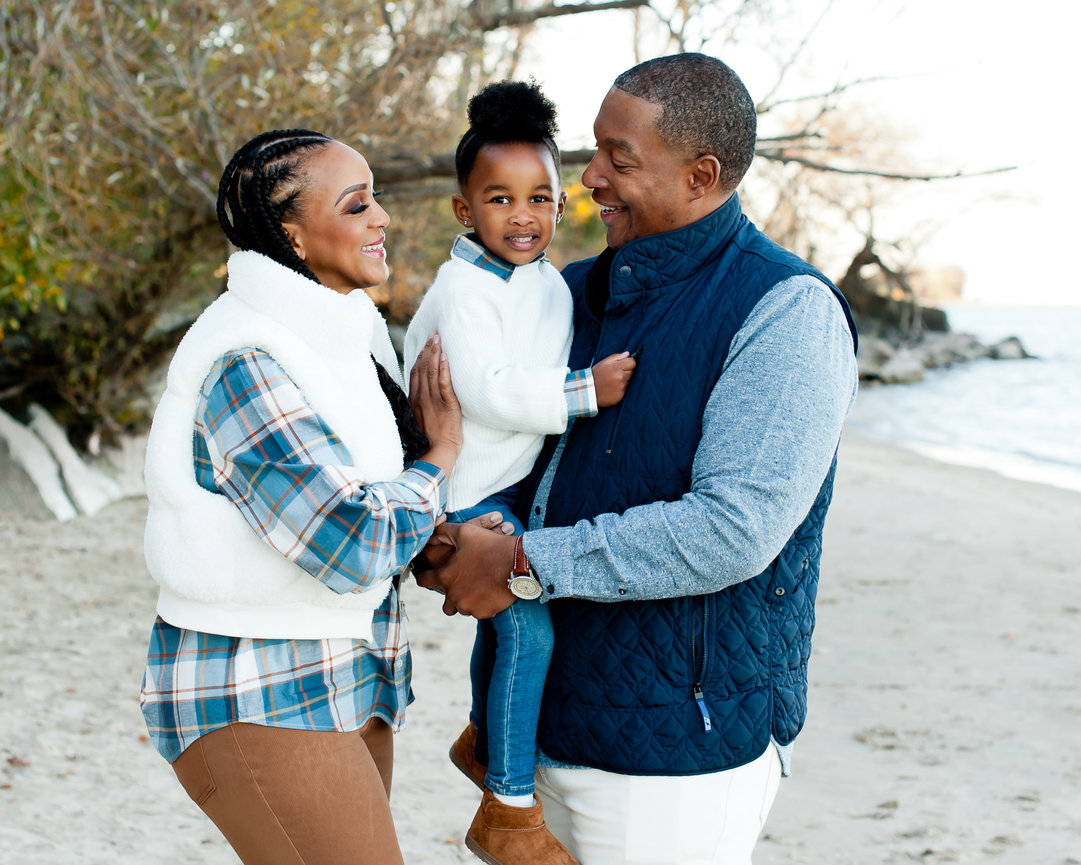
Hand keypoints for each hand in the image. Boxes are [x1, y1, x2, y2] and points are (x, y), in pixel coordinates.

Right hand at [409, 331, 462, 474]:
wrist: (437, 453)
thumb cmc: (430, 440)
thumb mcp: (420, 419)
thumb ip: (419, 404)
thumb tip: (421, 393)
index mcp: (414, 399)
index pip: (416, 373)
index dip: (420, 357)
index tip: (425, 344)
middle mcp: (422, 397)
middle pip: (423, 368)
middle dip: (428, 349)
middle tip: (434, 333)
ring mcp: (433, 401)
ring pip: (432, 372)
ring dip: (435, 354)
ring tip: (439, 338)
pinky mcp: (447, 405)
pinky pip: (444, 384)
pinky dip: (444, 369)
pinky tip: (445, 357)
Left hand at [413, 522, 517, 618]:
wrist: (519, 563)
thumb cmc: (490, 545)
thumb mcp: (465, 532)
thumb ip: (444, 532)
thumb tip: (431, 532)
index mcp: (445, 577)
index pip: (423, 580)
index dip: (424, 576)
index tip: (426, 575)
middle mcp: (453, 596)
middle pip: (445, 604)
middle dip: (450, 595)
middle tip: (461, 585)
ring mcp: (469, 607)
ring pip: (462, 608)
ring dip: (466, 600)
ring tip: (477, 588)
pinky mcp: (484, 613)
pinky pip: (478, 612)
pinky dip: (481, 605)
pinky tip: (489, 592)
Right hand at [592, 351, 636, 407]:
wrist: (587, 391)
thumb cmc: (595, 375)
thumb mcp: (603, 363)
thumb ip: (617, 357)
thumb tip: (628, 354)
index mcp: (616, 367)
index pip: (633, 363)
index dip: (629, 363)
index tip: (624, 365)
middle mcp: (620, 377)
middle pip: (632, 372)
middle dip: (626, 372)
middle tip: (615, 375)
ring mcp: (621, 387)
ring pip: (629, 381)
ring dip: (623, 381)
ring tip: (612, 383)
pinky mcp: (620, 396)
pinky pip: (625, 390)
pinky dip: (620, 390)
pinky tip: (612, 389)